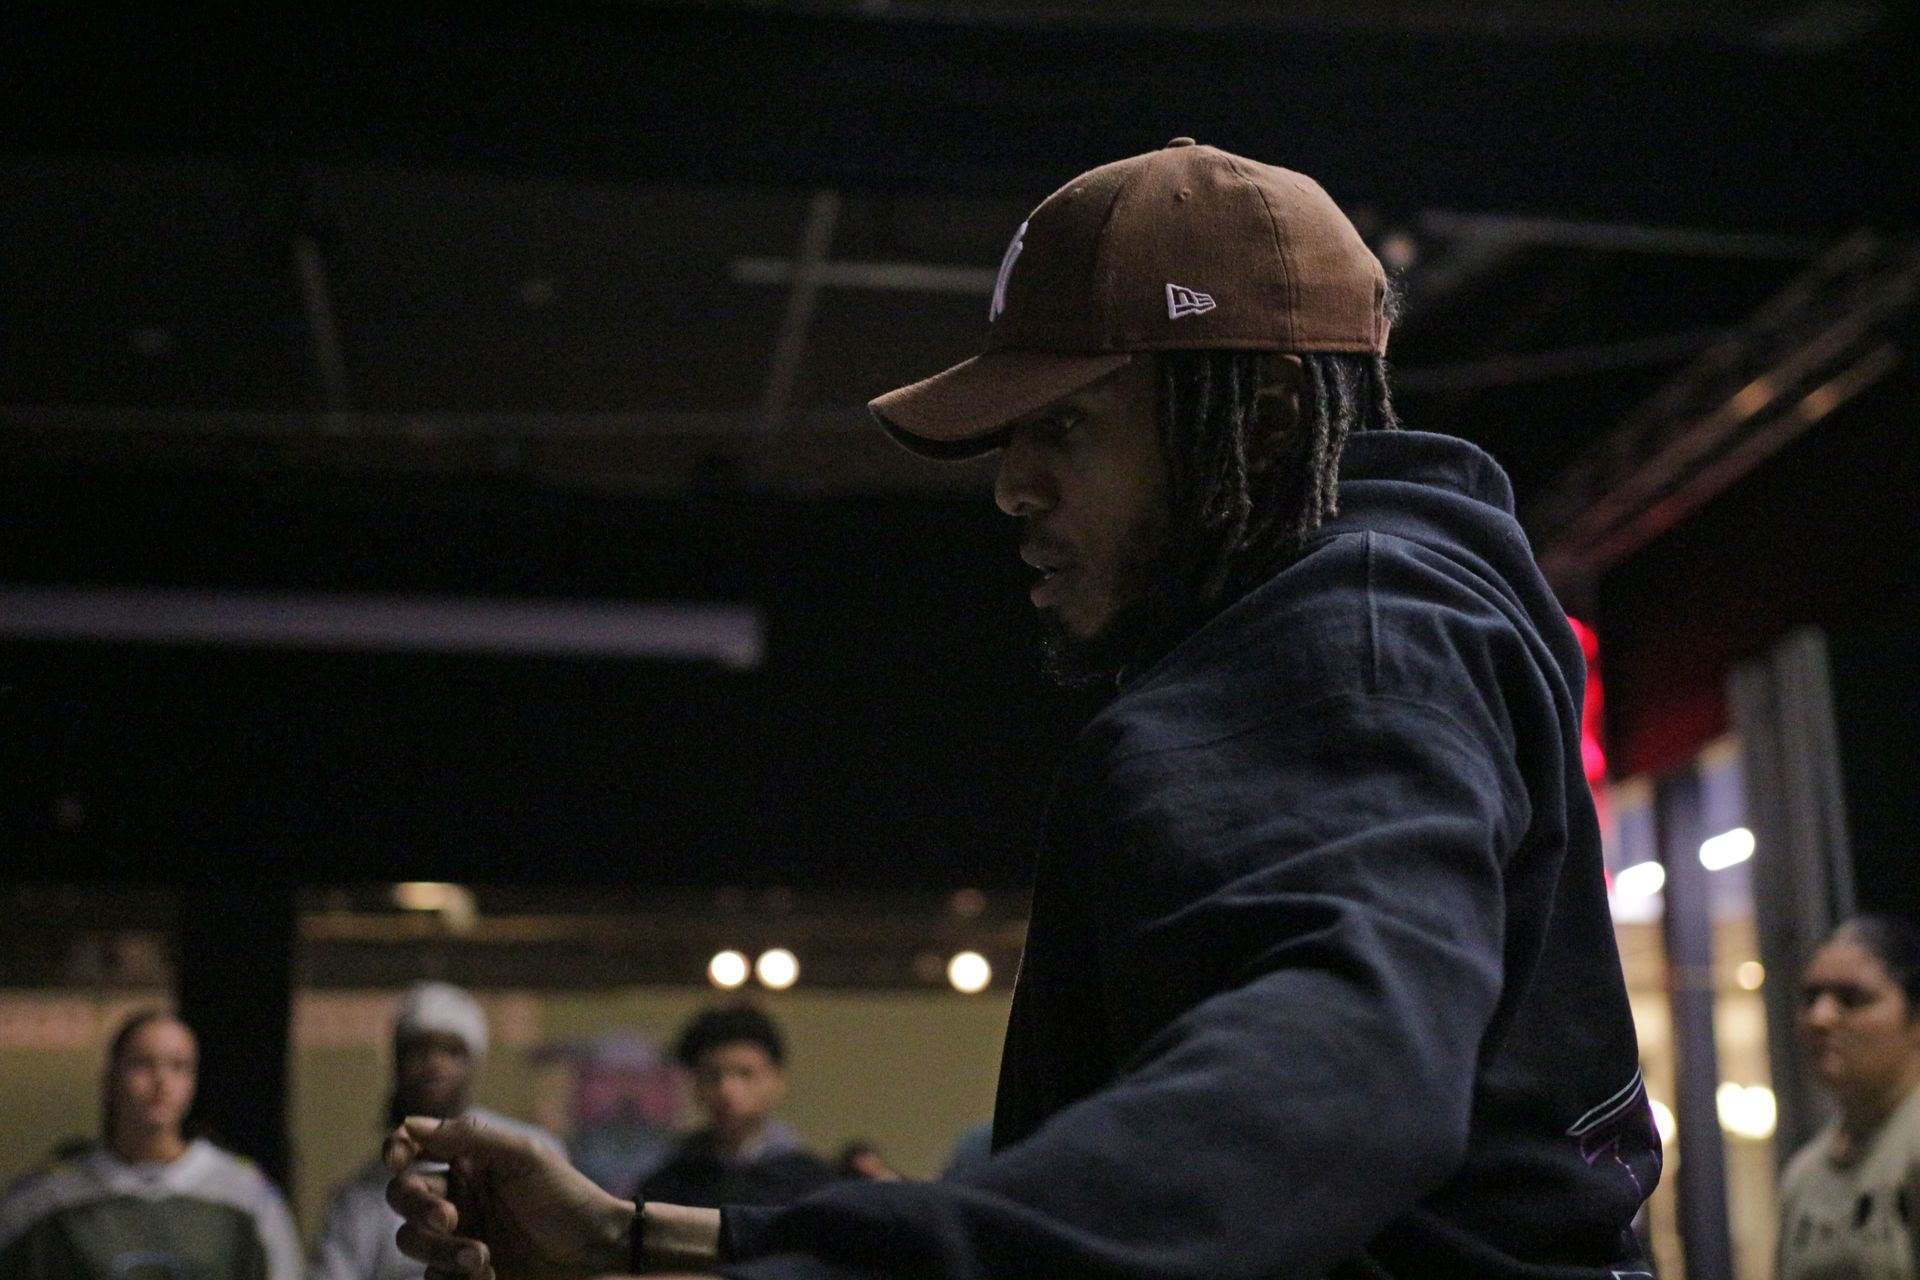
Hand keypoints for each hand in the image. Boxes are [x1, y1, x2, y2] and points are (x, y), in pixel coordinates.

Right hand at [384, 1114, 631, 1278]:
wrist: (596, 1253)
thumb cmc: (566, 1197)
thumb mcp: (524, 1157)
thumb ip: (469, 1137)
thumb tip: (411, 1122)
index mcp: (469, 1162)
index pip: (414, 1147)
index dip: (396, 1148)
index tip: (397, 1159)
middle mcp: (456, 1196)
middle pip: (403, 1195)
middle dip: (419, 1207)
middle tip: (450, 1218)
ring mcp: (457, 1237)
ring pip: (412, 1240)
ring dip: (441, 1249)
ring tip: (482, 1258)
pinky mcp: (462, 1274)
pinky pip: (432, 1277)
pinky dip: (454, 1277)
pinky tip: (489, 1275)